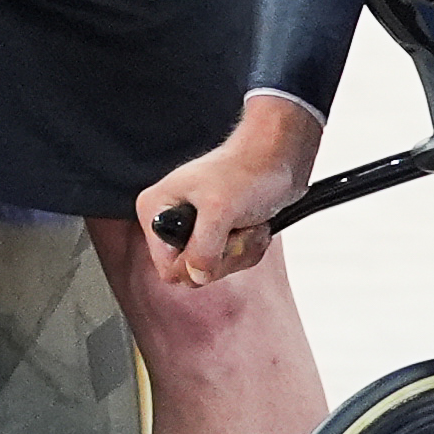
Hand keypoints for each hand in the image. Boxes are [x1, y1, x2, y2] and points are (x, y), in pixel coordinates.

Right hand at [137, 102, 319, 286]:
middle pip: (192, 272)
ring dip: (240, 249)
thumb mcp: (220, 210)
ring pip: (214, 269)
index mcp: (156, 210)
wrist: (278, 157)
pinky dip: (248, 247)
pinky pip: (230, 262)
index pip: (167, 267)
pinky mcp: (216, 234)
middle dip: (224, 254)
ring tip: (246, 221)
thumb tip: (195, 277)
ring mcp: (194, 229)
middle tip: (236, 225)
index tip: (217, 237)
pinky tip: (253, 225)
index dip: (196, 263)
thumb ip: (203, 249)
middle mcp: (169, 221)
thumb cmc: (247, 170)